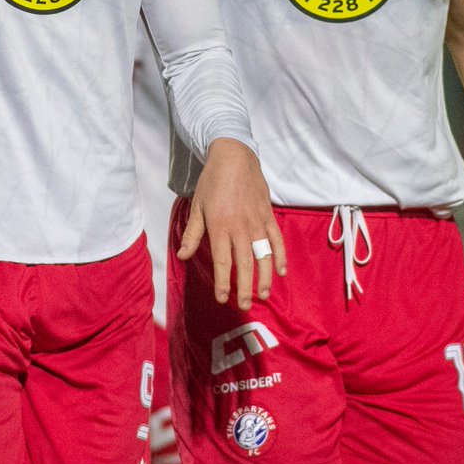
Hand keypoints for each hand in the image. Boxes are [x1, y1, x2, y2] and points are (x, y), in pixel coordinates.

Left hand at [177, 138, 284, 309]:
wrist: (234, 157)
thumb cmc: (212, 182)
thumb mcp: (197, 207)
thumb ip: (192, 234)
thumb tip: (182, 256)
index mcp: (220, 226)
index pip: (223, 262)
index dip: (223, 283)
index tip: (222, 299)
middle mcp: (240, 227)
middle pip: (244, 264)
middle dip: (244, 287)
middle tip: (244, 306)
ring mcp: (257, 221)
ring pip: (263, 255)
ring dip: (264, 277)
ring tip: (264, 294)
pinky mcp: (268, 215)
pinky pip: (277, 239)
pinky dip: (280, 256)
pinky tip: (281, 271)